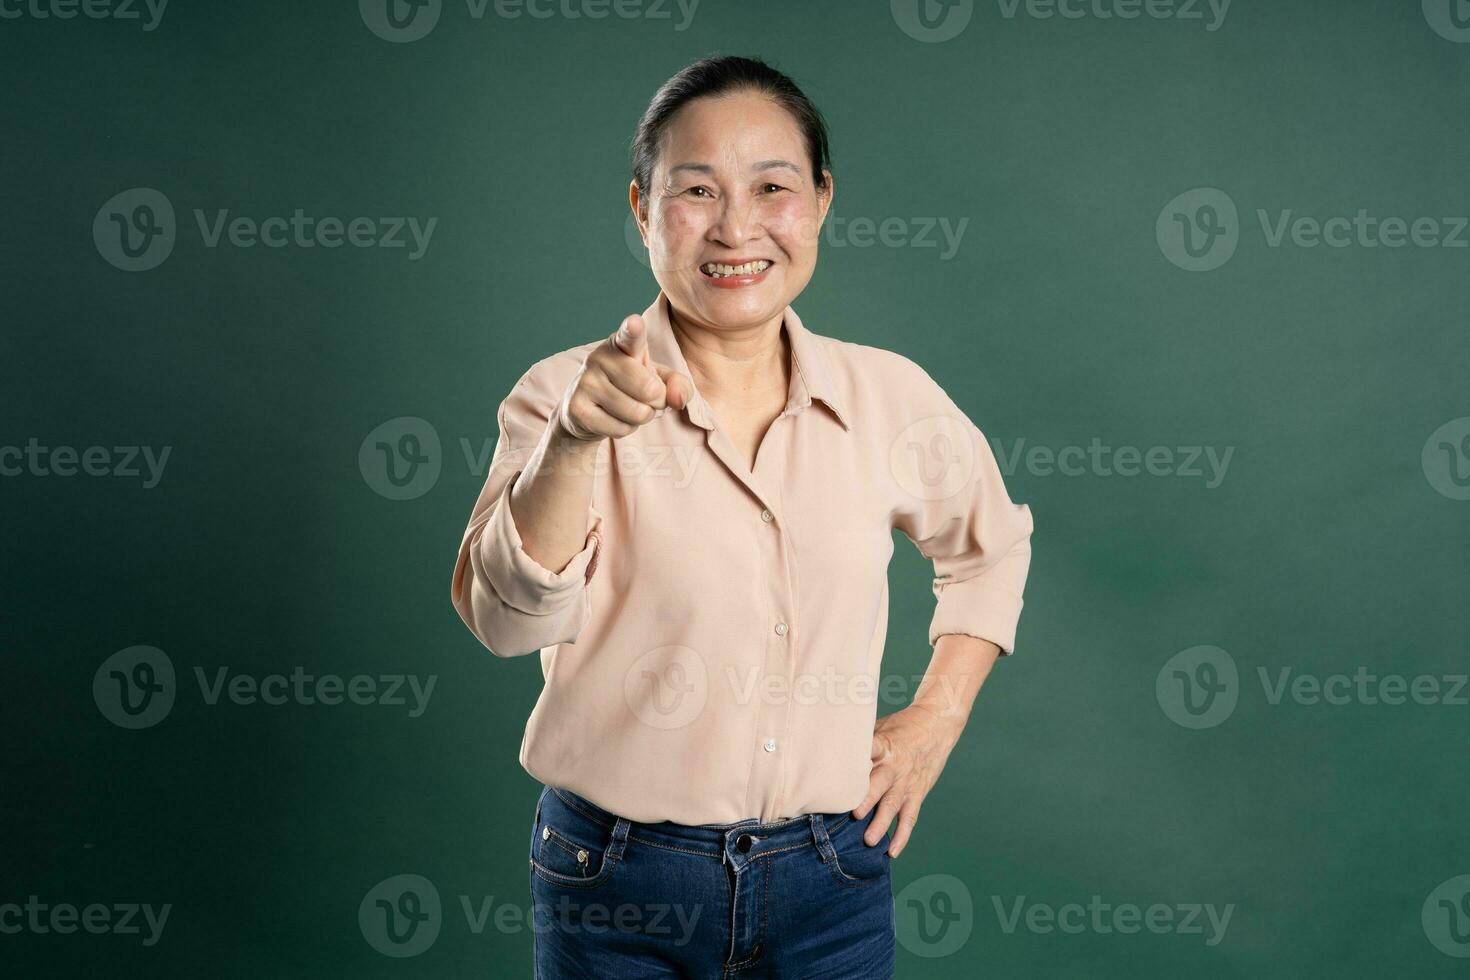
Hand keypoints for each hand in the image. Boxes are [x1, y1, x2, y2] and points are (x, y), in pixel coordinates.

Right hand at [556, 314, 693, 441]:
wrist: (585, 412)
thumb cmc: (630, 389)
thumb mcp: (658, 380)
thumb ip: (677, 384)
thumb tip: (677, 399)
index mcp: (622, 343)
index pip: (629, 336)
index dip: (633, 330)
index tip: (635, 324)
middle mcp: (600, 357)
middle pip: (649, 389)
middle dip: (657, 402)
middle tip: (646, 398)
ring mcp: (586, 382)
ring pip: (637, 413)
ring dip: (641, 418)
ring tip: (628, 407)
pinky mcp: (577, 408)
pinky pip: (620, 429)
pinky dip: (625, 429)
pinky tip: (612, 418)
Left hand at [852, 705, 964, 858]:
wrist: (937, 724)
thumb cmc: (902, 726)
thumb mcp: (881, 726)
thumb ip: (860, 740)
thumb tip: (828, 744)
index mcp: (883, 745)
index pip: (868, 751)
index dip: (855, 760)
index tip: (838, 771)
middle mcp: (894, 765)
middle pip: (880, 783)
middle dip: (867, 799)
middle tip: (854, 815)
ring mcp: (906, 781)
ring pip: (893, 805)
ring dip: (881, 823)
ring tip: (869, 841)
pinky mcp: (917, 793)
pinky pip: (910, 817)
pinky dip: (902, 835)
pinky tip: (892, 852)